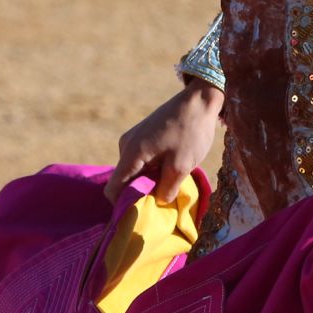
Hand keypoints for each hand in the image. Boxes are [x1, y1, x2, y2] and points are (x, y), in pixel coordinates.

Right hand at [103, 80, 223, 202]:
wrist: (199, 100)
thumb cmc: (190, 131)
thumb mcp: (182, 165)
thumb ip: (167, 189)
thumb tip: (158, 202)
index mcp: (131, 153)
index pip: (112, 189)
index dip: (124, 206)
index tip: (143, 213)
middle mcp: (126, 146)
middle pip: (124, 182)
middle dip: (140, 193)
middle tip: (163, 199)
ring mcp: (134, 139)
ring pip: (134, 172)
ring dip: (149, 181)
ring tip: (171, 182)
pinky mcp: (143, 136)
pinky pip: (141, 162)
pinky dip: (153, 170)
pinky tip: (171, 169)